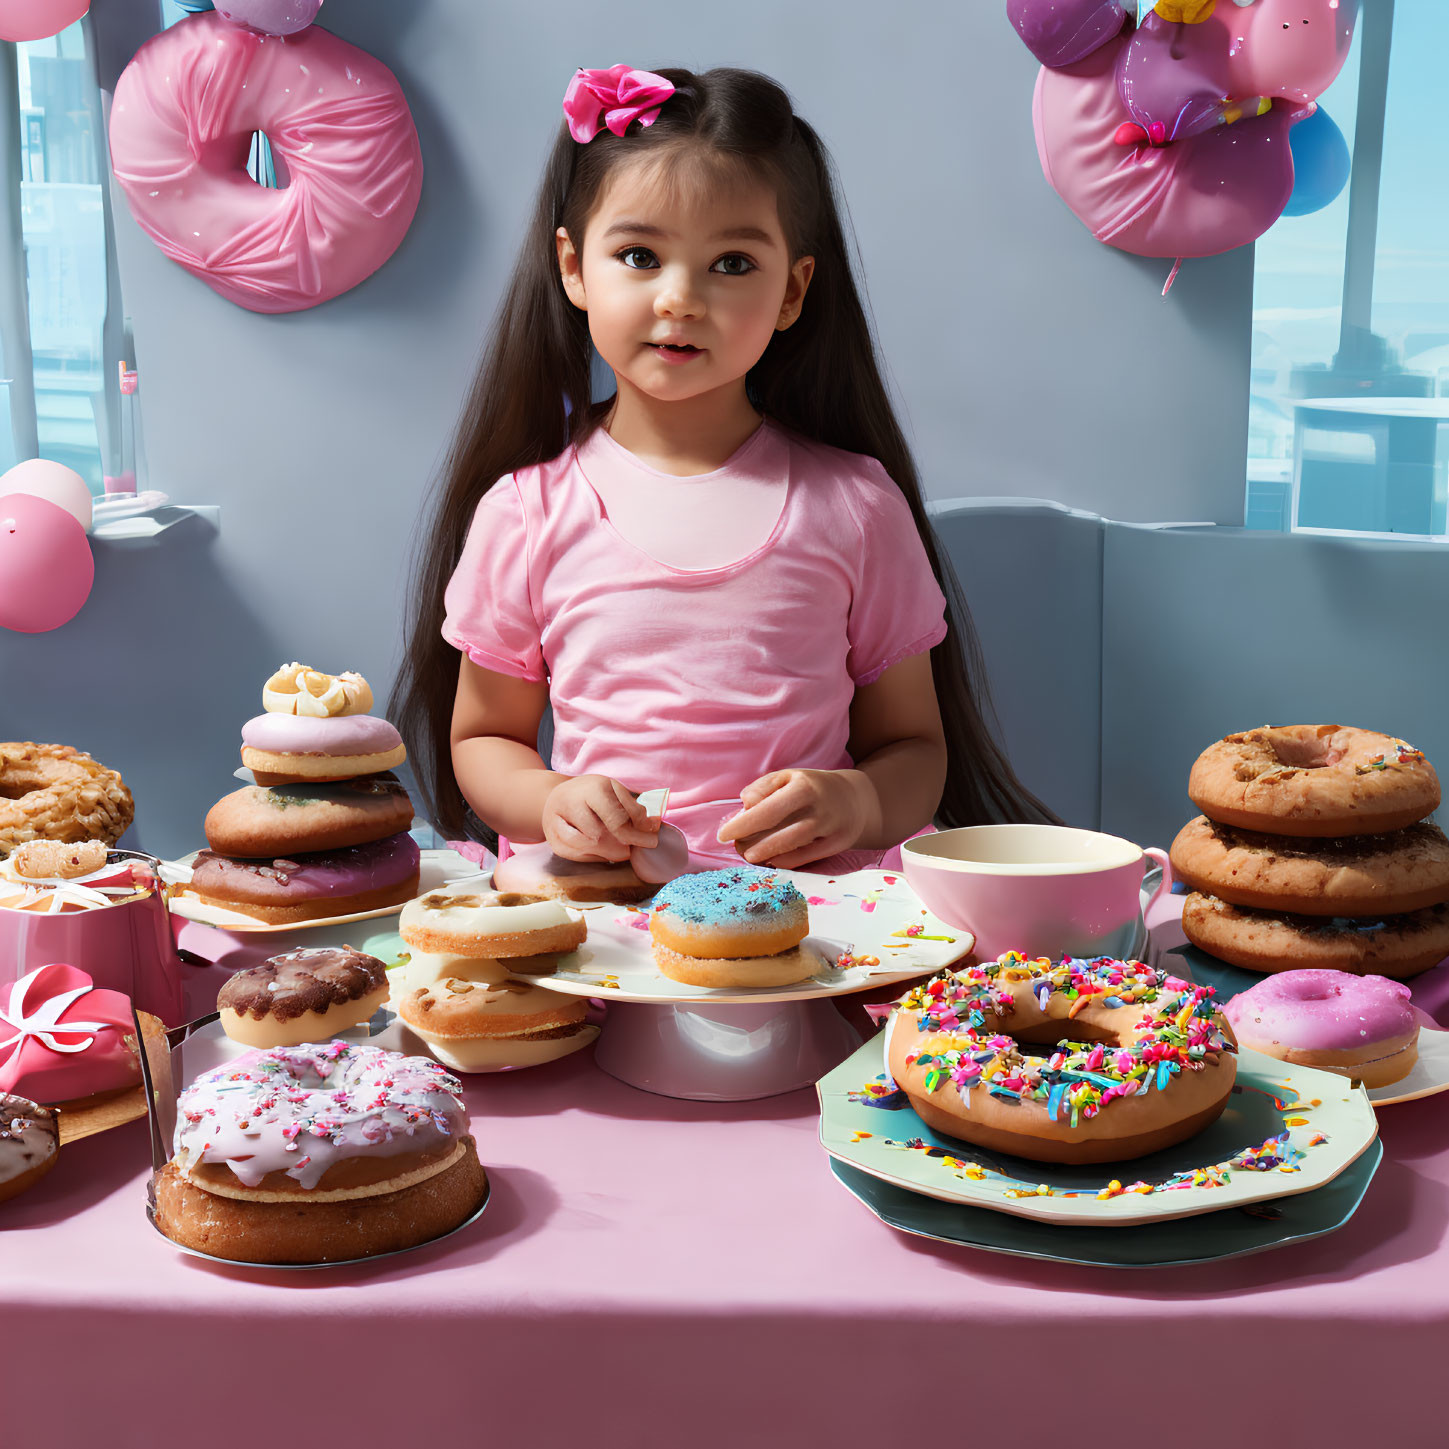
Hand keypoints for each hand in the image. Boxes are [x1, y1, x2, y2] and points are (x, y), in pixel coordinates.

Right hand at [543, 775, 656, 862]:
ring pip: (590, 847)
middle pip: (602, 836)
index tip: (652, 838)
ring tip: (622, 850)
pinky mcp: (554, 842)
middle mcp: (571, 804)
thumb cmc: (592, 793)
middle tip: (636, 848)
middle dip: (625, 846)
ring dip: (611, 853)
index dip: (637, 833)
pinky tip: (606, 852)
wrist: (557, 796)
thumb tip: (652, 827)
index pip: (617, 819)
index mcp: (592, 789)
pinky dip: (597, 857)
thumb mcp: (614, 791)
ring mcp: (557, 824)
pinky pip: (579, 856)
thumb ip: (634, 809)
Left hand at [715, 769, 875, 868]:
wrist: (854, 798)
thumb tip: (745, 806)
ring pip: (795, 846)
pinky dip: (785, 861)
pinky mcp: (837, 845)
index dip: (743, 824)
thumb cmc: (812, 788)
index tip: (723, 834)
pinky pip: (807, 858)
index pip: (768, 809)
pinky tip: (770, 860)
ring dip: (767, 854)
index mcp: (804, 786)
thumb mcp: (789, 777)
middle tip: (737, 848)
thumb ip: (763, 788)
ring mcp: (830, 828)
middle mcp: (820, 808)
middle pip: (782, 832)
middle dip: (754, 844)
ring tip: (749, 855)